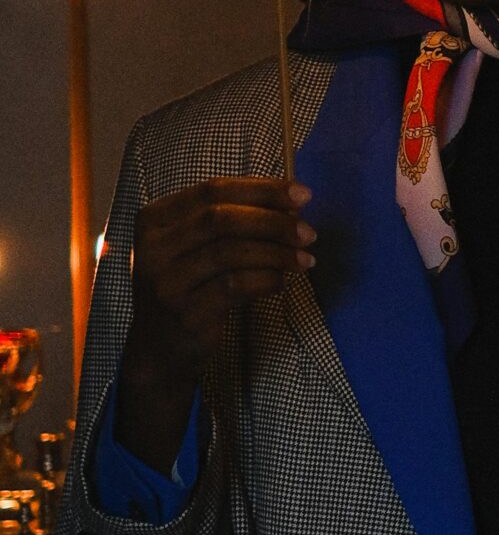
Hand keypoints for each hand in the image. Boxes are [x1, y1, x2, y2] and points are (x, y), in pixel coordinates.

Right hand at [115, 178, 314, 471]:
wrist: (160, 345)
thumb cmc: (190, 283)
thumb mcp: (196, 245)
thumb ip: (231, 219)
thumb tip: (292, 203)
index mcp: (155, 218)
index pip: (212, 190)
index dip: (262, 189)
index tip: (302, 195)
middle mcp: (153, 246)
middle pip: (221, 219)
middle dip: (273, 222)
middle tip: (309, 232)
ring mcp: (167, 280)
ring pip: (230, 252)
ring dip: (276, 253)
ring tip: (305, 259)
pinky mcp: (185, 311)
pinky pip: (235, 287)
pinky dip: (265, 280)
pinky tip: (281, 281)